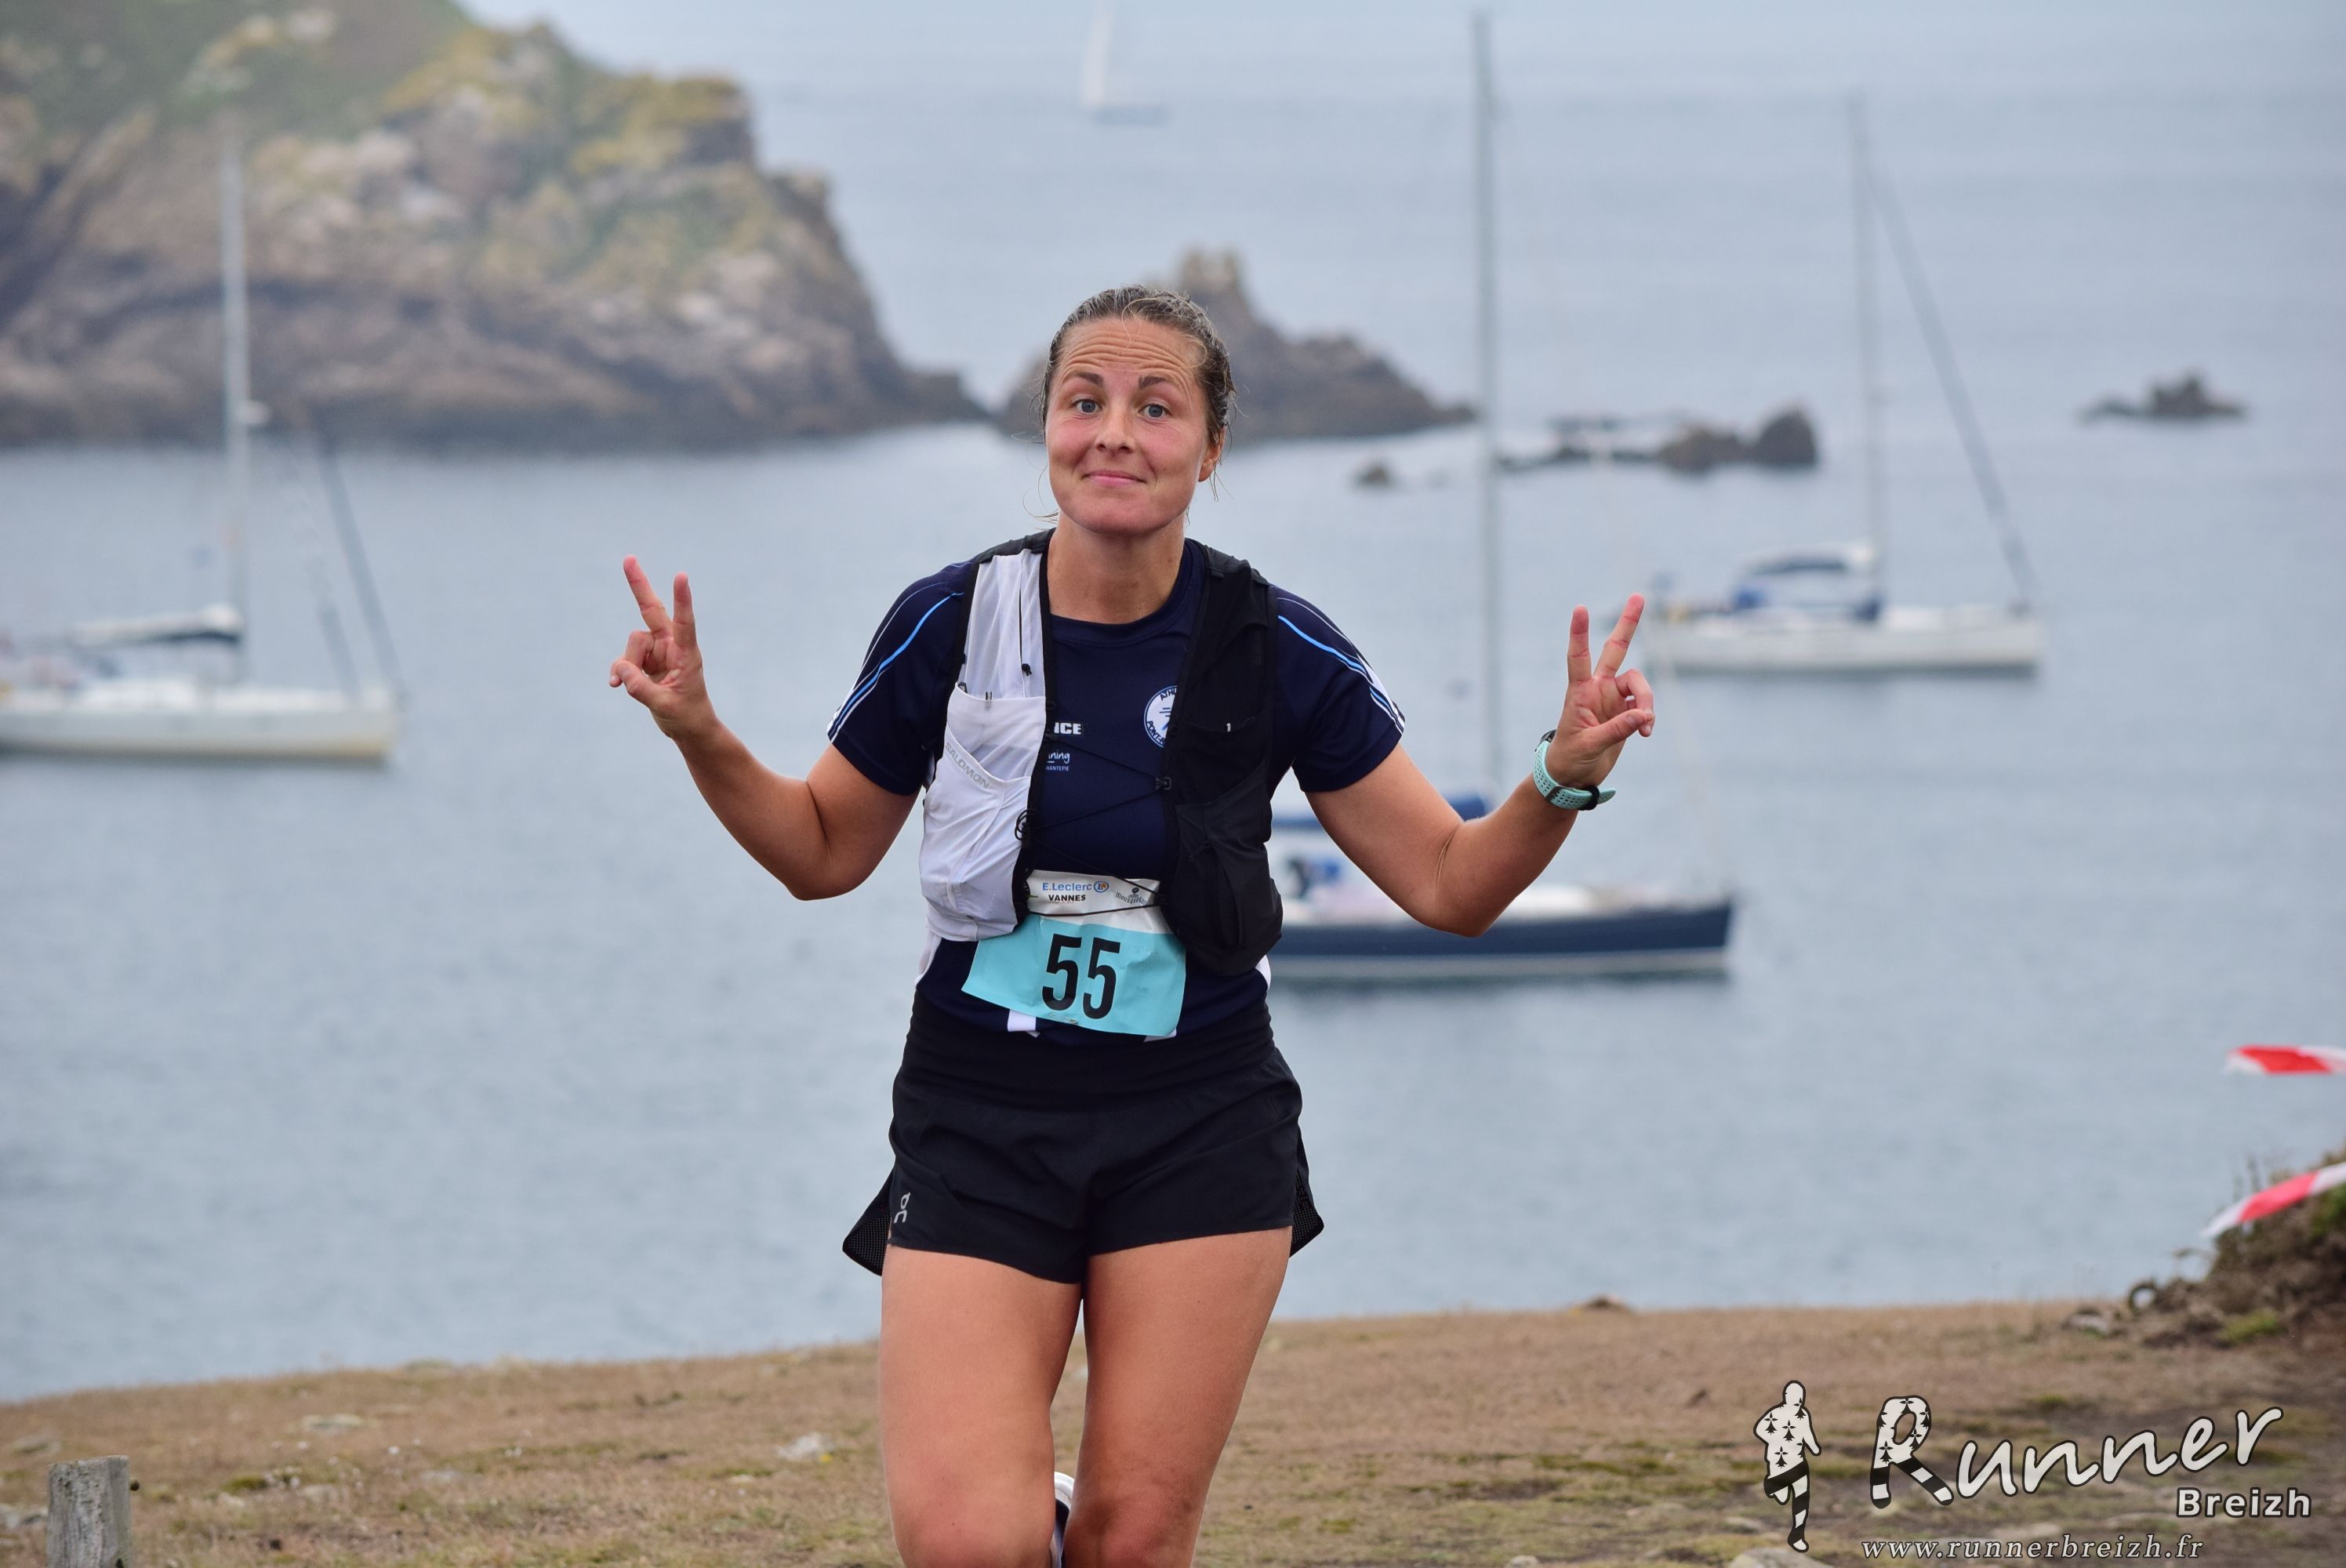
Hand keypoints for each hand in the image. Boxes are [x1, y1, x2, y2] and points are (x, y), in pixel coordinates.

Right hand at [609, 555, 715, 743]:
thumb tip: (620, 673)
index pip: (685, 622)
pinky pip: (624, 659)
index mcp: (687, 654)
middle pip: (652, 610)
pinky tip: (616, 685)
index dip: (682, 600)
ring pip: (632, 644)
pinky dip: (619, 671)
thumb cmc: (686, 716)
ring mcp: (657, 651)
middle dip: (639, 586)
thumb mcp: (665, 706)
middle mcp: (672, 646)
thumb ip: (641, 689)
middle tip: (628, 558)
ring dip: (627, 664)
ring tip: (632, 688)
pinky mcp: (644, 660)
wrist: (688, 728)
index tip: (681, 576)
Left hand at [1543, 594, 1653, 789]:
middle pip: (1615, 650)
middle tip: (1638, 596)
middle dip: (1627, 624)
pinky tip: (1647, 733)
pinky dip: (1649, 718)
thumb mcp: (1590, 746)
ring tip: (1646, 725)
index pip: (1578, 658)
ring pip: (1639, 684)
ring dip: (1647, 701)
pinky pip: (1644, 707)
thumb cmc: (1570, 759)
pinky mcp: (1625, 713)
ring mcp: (1613, 699)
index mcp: (1580, 692)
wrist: (1573, 777)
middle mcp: (1598, 689)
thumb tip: (1644, 716)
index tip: (1580, 608)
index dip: (1579, 634)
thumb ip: (1617, 730)